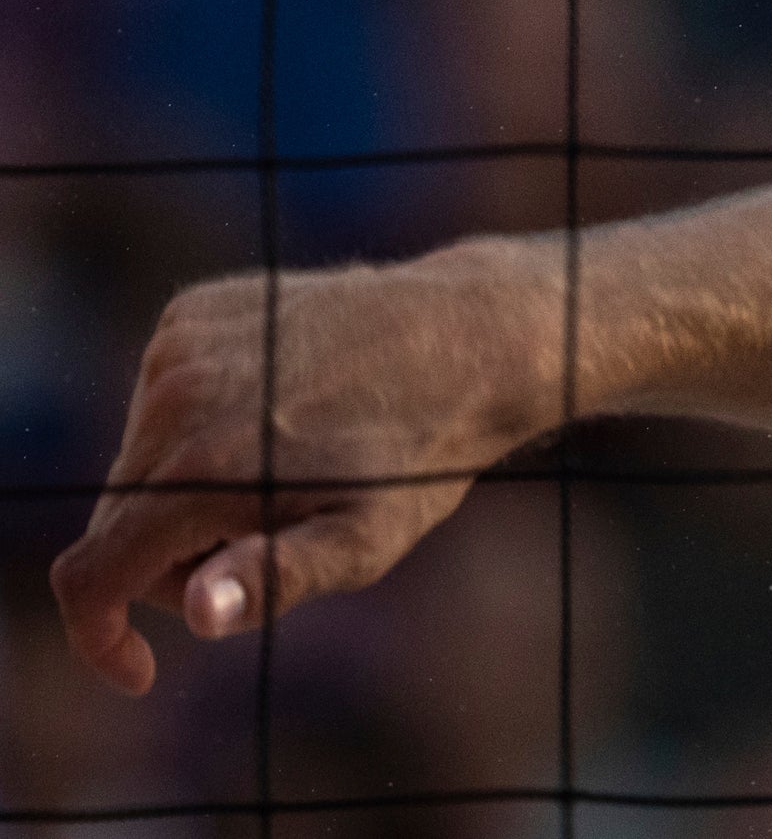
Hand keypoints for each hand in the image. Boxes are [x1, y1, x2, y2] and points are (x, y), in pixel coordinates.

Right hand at [52, 242, 549, 693]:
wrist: (471, 336)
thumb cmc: (422, 455)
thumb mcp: (366, 538)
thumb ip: (275, 577)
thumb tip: (199, 610)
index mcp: (200, 466)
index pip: (90, 575)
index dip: (97, 636)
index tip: (141, 669)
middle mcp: (174, 397)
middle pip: (117, 523)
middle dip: (171, 556)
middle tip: (273, 536)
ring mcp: (180, 344)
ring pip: (138, 461)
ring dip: (186, 488)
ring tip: (288, 466)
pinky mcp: (194, 310)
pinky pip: (160, 399)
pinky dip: (196, 425)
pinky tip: (279, 411)